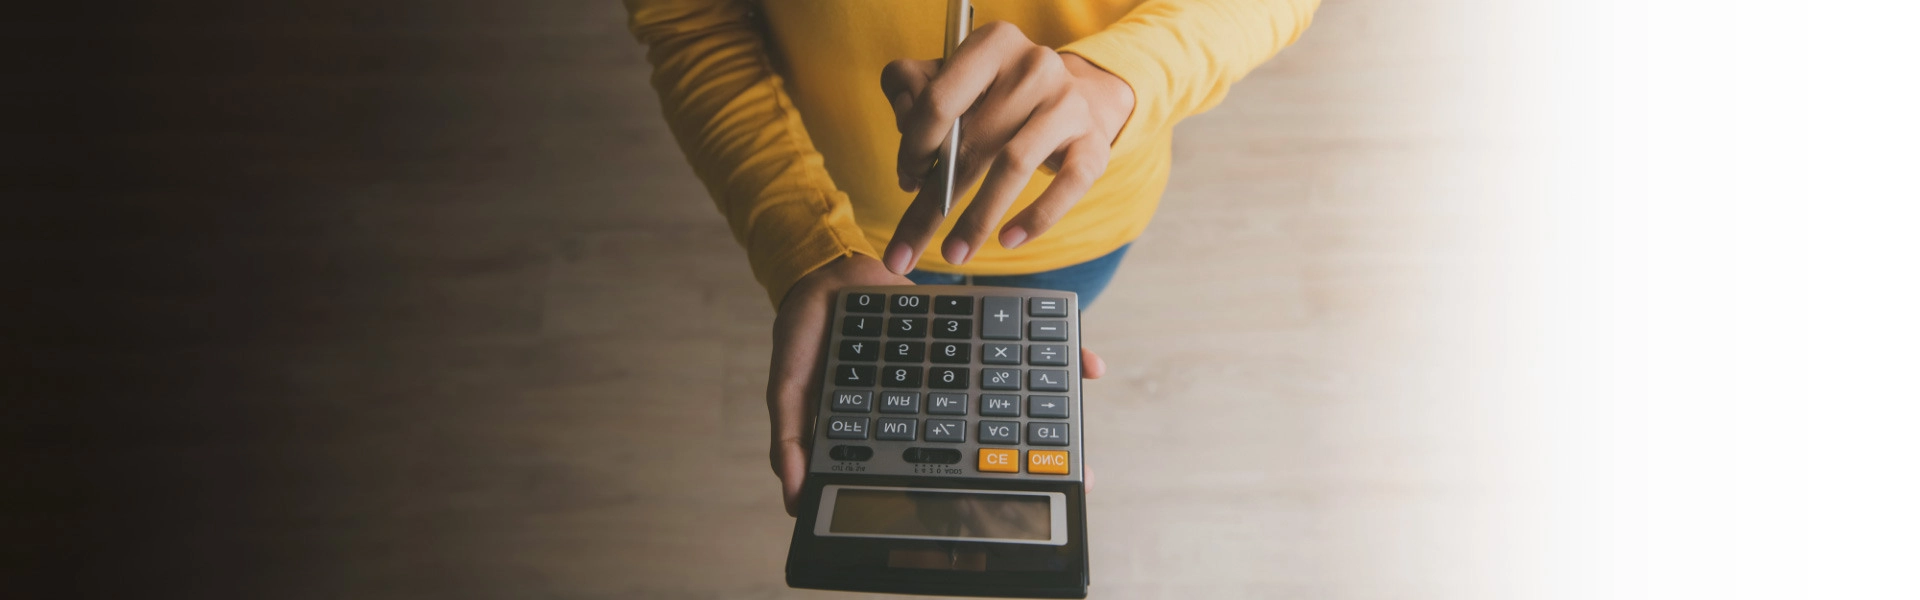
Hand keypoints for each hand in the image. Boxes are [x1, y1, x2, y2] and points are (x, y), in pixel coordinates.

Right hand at [766, 254, 1110, 514]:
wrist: (822, 265)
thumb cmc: (805, 332)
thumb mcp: (788, 384)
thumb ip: (790, 436)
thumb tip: (794, 496)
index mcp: (897, 419)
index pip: (941, 463)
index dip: (977, 488)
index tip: (1012, 507)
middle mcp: (933, 397)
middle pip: (990, 437)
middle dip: (1031, 460)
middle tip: (1073, 480)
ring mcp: (954, 365)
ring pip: (1011, 396)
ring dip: (1051, 415)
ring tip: (1087, 444)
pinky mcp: (972, 328)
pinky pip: (1014, 344)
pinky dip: (1053, 354)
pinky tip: (1090, 365)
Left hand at [879, 21, 1135, 274]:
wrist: (1075, 97)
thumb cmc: (999, 95)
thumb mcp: (953, 79)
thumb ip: (911, 88)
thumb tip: (903, 132)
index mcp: (992, 44)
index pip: (938, 101)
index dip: (913, 148)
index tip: (906, 180)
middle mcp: (1034, 66)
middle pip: (971, 143)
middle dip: (932, 203)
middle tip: (904, 251)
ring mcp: (1068, 104)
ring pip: (1013, 165)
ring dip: (977, 219)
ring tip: (954, 253)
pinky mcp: (1094, 143)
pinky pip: (1066, 186)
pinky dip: (1037, 217)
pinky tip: (1010, 240)